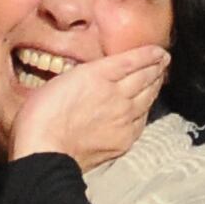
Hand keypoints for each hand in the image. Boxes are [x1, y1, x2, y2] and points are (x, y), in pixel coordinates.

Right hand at [4, 43, 169, 171]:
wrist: (45, 152)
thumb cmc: (41, 117)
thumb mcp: (60, 82)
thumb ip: (83, 77)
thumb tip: (93, 78)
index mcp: (98, 74)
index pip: (133, 60)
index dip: (149, 54)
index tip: (158, 51)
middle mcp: (117, 93)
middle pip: (145, 77)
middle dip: (156, 68)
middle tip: (162, 62)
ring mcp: (124, 117)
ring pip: (148, 97)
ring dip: (155, 86)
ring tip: (158, 80)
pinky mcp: (125, 138)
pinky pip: (142, 120)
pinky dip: (146, 110)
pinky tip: (146, 107)